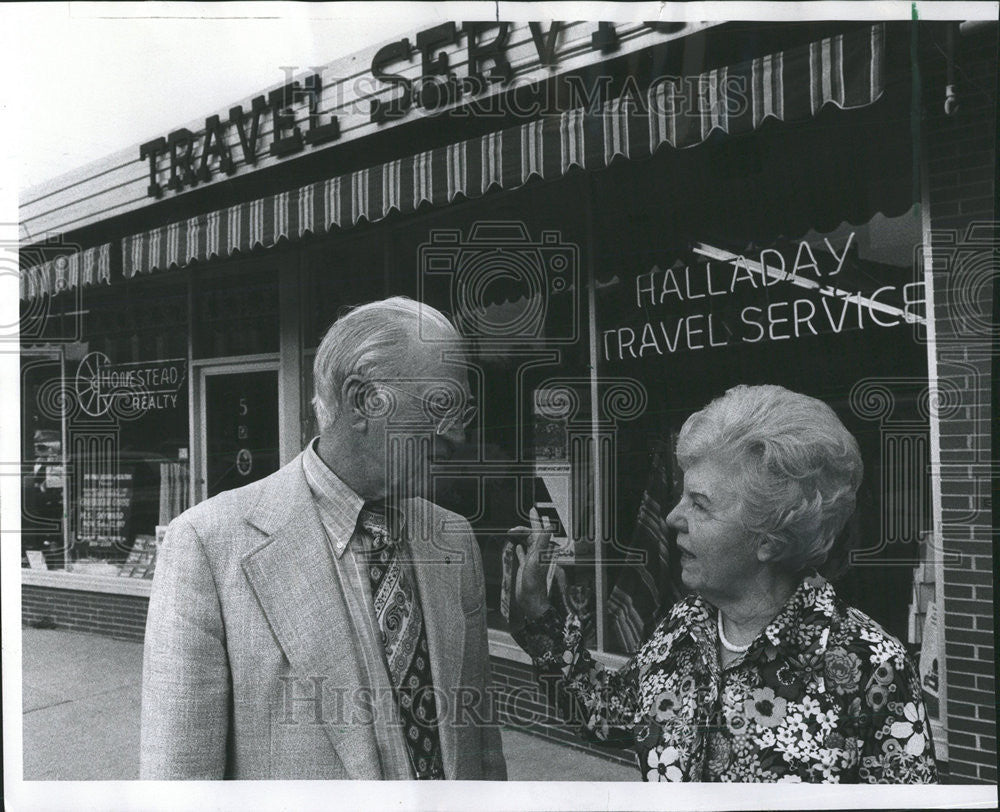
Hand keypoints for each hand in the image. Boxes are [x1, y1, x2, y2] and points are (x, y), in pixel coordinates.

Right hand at [507, 508, 563, 622]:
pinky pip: (522, 554)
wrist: (530, 599)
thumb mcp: (537, 559)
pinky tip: (516, 546)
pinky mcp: (525, 566)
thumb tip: (549, 525)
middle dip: (521, 529)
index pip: (537, 530)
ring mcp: (531, 559)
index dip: (535, 520)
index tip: (532, 509)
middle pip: (529, 535)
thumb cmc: (534, 581)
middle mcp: (537, 553)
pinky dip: (519, 548)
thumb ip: (543, 541)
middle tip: (511, 529)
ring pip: (526, 543)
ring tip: (511, 532)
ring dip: (519, 536)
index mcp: (540, 549)